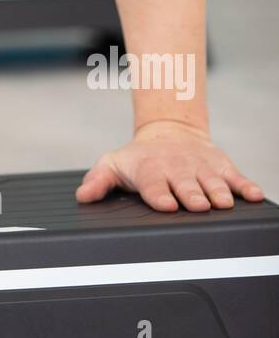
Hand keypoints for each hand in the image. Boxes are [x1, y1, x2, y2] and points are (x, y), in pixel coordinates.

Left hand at [75, 121, 266, 211]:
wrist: (169, 132)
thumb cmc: (140, 158)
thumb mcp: (113, 164)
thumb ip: (98, 181)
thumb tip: (83, 196)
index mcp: (151, 171)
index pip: (154, 185)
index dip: (160, 195)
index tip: (166, 204)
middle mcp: (178, 169)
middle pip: (186, 185)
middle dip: (192, 195)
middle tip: (198, 205)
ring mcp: (201, 168)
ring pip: (213, 182)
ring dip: (219, 192)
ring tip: (223, 202)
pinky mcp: (221, 167)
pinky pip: (236, 177)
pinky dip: (246, 186)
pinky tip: (254, 195)